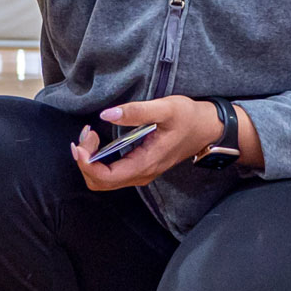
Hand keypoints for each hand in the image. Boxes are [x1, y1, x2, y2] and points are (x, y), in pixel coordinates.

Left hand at [69, 95, 218, 192]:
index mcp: (146, 163)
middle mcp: (141, 174)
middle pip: (100, 182)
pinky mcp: (140, 167)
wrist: (208, 128)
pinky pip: (111, 173)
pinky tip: (98, 141)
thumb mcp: (165, 108)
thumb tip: (106, 115)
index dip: (86, 163)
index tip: (82, 141)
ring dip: (90, 160)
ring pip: (104, 180)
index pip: (106, 177)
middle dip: (85, 161)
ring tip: (90, 136)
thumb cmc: (189, 118)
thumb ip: (136, 111)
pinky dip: (98, 160)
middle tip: (87, 134)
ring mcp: (140, 173)